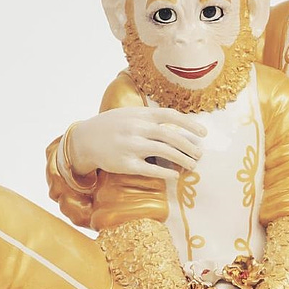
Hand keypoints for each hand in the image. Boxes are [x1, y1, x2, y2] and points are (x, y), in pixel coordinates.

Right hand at [66, 107, 206, 182]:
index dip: (190, 124)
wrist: (85, 140)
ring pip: (165, 153)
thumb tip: (177, 124)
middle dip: (190, 146)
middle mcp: (137, 129)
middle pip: (172, 136)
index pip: (171, 116)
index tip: (204, 133)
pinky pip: (151, 169)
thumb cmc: (111, 126)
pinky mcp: (126, 164)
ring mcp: (132, 146)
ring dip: (183, 160)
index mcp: (141, 115)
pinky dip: (166, 172)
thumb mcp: (129, 114)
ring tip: (192, 165)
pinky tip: (175, 175)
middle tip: (200, 154)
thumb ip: (150, 117)